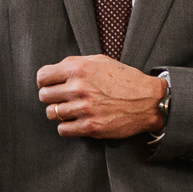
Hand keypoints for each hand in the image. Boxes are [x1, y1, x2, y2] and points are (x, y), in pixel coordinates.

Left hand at [37, 55, 166, 138]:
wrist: (149, 101)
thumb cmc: (126, 80)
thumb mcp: (101, 61)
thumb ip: (76, 64)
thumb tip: (55, 71)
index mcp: (78, 69)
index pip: (43, 77)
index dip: (45, 81)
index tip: (50, 85)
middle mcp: (78, 88)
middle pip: (44, 96)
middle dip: (51, 97)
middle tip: (63, 98)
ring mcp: (84, 109)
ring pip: (51, 114)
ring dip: (59, 112)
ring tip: (72, 110)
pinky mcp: (90, 127)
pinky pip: (63, 130)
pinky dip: (67, 127)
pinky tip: (77, 121)